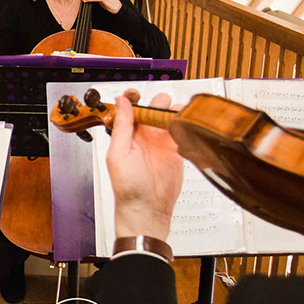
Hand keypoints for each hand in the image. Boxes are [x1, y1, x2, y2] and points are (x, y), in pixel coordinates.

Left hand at [106, 91, 183, 240]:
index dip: (133, 98)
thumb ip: (122, 127)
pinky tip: (184, 127)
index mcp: (127, 134)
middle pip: (154, 108)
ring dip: (174, 113)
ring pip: (170, 117)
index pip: (130, 108)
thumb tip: (121, 102)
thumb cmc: (127, 187)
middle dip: (159, 103)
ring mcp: (161, 142)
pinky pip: (182, 132)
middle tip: (161, 109)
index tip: (136, 94)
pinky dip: (185, 126)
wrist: (148, 209)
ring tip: (174, 119)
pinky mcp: (176, 151)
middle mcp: (144, 135)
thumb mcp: (118, 154)